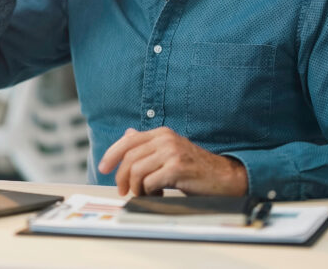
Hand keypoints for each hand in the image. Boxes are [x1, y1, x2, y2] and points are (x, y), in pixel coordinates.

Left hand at [98, 127, 248, 196]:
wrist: (225, 177)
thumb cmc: (196, 168)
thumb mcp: (170, 151)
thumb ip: (149, 144)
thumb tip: (127, 134)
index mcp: (161, 133)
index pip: (127, 140)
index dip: (111, 154)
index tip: (103, 168)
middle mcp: (165, 139)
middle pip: (129, 157)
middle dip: (122, 177)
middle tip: (124, 191)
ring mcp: (171, 152)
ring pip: (136, 171)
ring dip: (136, 188)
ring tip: (145, 194)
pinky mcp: (177, 168)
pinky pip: (149, 182)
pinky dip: (148, 193)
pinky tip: (158, 195)